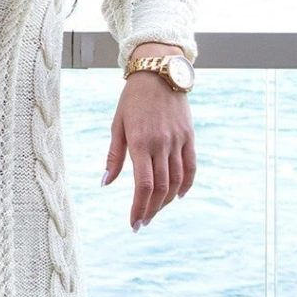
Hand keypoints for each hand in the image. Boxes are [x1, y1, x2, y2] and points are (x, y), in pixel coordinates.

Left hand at [103, 66, 195, 232]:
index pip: (143, 184)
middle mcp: (161, 143)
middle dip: (151, 209)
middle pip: (160, 187)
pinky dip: (186, 185)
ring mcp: (178, 140)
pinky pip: (191, 167)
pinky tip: (178, 196)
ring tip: (155, 210)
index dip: (139, 207)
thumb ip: (114, 155)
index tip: (134, 223)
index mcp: (140, 141)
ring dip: (167, 201)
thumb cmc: (132, 100)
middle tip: (143, 223)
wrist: (159, 73)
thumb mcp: (117, 125)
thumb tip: (105, 182)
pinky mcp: (189, 136)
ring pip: (177, 180)